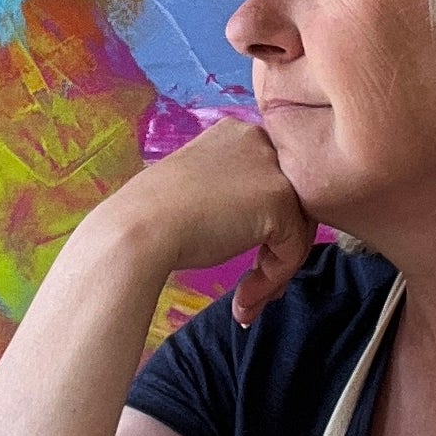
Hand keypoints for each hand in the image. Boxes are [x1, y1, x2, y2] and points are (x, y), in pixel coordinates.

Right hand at [101, 116, 316, 324]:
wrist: (137, 231)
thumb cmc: (155, 218)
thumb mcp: (202, 191)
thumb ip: (237, 197)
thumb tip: (269, 229)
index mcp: (238, 133)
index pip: (273, 183)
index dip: (266, 229)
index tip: (245, 263)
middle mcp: (261, 140)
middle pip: (294, 205)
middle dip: (276, 254)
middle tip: (252, 291)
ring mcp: (273, 168)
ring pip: (298, 229)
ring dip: (274, 273)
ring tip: (245, 302)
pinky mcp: (280, 199)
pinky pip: (292, 250)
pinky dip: (272, 280)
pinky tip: (243, 300)